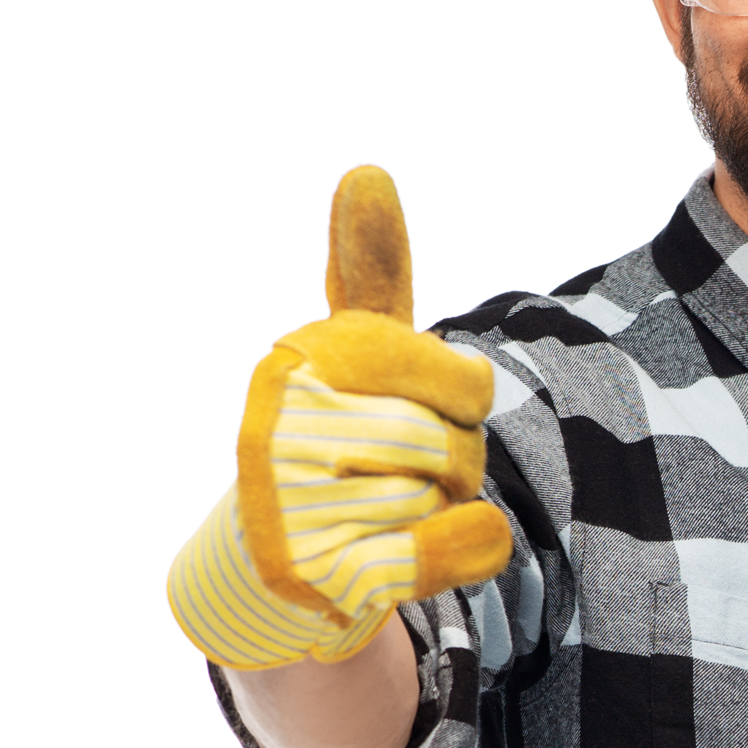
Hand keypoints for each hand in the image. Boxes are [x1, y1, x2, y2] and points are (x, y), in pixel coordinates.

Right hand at [169, 167, 512, 667]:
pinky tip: (450, 543)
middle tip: (406, 470)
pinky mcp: (320, 576)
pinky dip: (470, 550)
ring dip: (442, 507)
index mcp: (299, 361)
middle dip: (454, 461)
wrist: (277, 569)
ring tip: (390, 508)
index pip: (454, 376)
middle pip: (452, 442)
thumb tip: (367, 171)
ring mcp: (293, 508)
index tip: (432, 404)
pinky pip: (445, 553)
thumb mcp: (351, 356)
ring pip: (446, 499)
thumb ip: (368, 275)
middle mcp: (280, 428)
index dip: (462, 398)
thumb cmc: (332, 443)